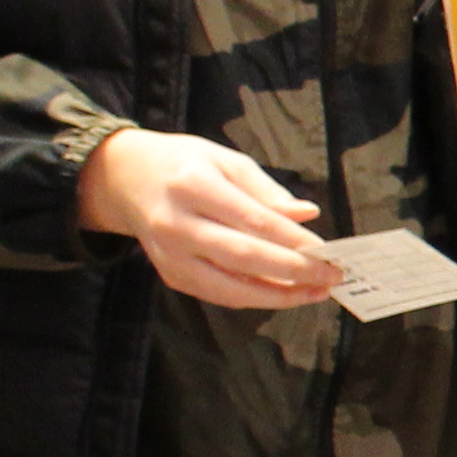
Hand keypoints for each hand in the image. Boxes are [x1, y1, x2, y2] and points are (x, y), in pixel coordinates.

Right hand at [78, 128, 341, 308]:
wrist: (125, 179)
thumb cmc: (185, 164)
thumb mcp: (226, 160)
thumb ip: (267, 191)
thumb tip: (307, 214)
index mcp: (194, 186)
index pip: (253, 221)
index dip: (294, 242)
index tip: (329, 252)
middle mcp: (176, 224)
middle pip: (243, 258)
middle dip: (294, 272)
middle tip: (331, 277)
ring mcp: (170, 256)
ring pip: (230, 288)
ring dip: (278, 295)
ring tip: (315, 292)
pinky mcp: (170, 275)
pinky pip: (219, 293)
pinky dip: (254, 296)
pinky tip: (284, 291)